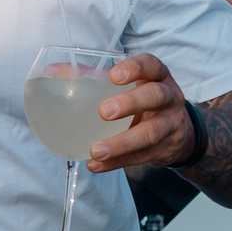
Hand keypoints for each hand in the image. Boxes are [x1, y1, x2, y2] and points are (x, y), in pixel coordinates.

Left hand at [86, 53, 191, 172]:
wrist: (179, 132)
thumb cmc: (144, 101)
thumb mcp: (129, 85)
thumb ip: (94, 78)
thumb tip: (52, 71)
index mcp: (157, 76)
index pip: (151, 65)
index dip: (135, 68)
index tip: (114, 76)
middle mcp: (169, 97)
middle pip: (155, 96)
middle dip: (130, 103)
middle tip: (104, 112)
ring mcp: (170, 124)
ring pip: (150, 133)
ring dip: (121, 143)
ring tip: (95, 150)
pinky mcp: (165, 149)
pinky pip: (141, 157)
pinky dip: (117, 162)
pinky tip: (97, 164)